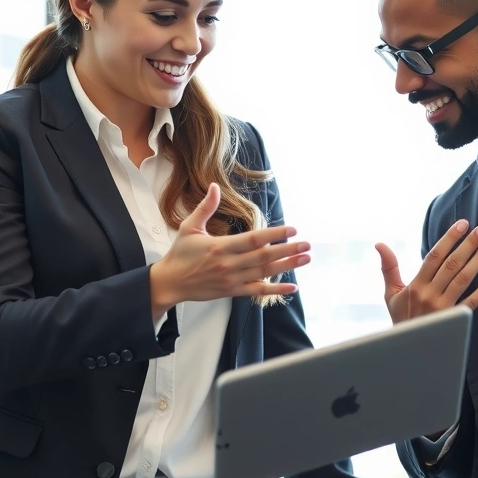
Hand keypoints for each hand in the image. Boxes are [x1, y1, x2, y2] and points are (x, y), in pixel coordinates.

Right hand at [149, 183, 307, 318]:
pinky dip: (276, 291)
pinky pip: (257, 291)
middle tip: (307, 244)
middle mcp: (229, 264)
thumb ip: (205, 208)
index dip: (274, 235)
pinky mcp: (233, 291)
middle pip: (264, 257)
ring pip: (265, 273)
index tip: (291, 229)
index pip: (253, 240)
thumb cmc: (180, 254)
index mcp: (221, 247)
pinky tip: (292, 287)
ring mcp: (232, 280)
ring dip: (288, 266)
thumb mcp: (189, 227)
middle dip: (288, 250)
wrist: (170, 283)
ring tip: (306, 259)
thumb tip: (214, 186)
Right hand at [375, 220, 477, 324]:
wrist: (407, 350)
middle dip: (469, 244)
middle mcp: (430, 295)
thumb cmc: (401, 319)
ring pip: (463, 279)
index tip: (462, 224)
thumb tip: (379, 244)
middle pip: (452, 265)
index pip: (434, 256)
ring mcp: (443, 308)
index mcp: (416, 286)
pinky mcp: (455, 319)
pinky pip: (471, 303)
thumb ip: (389, 267)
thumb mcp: (391, 293)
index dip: (449, 239)